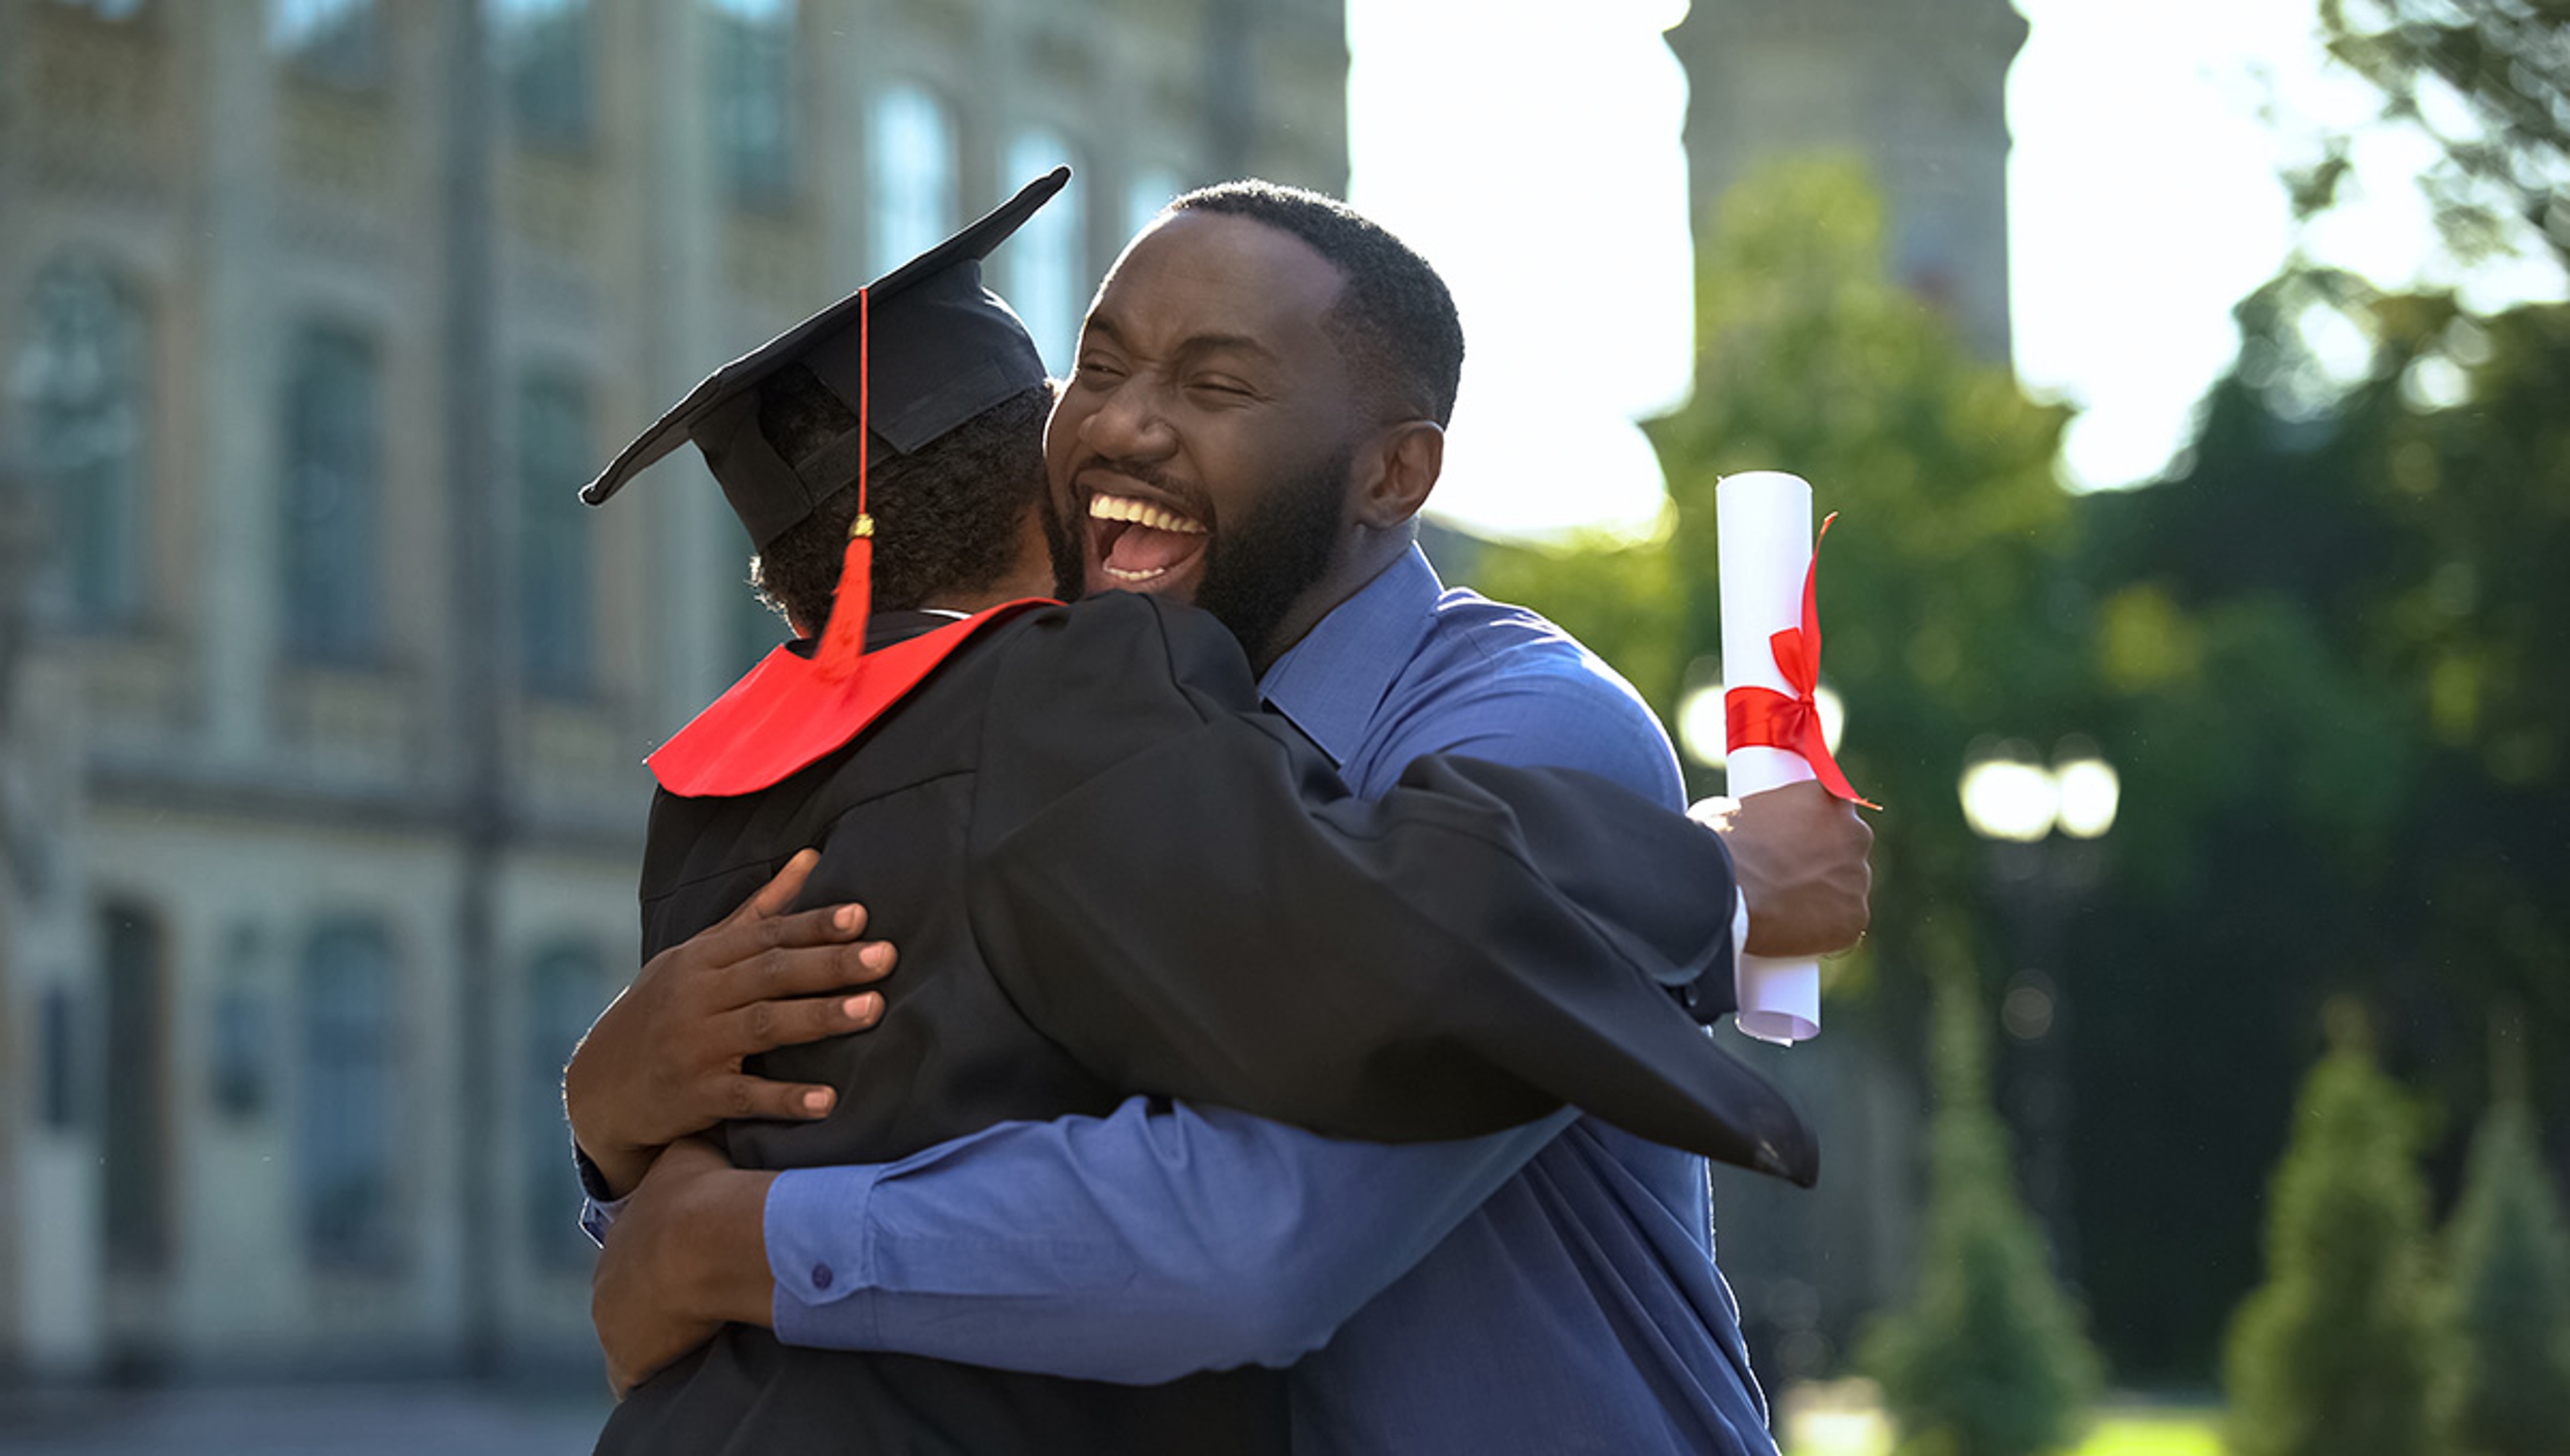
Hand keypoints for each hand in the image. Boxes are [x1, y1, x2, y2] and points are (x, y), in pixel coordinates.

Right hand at [566, 849, 894, 1197]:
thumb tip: (812, 858)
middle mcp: (697, 996)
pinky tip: (828, 1100)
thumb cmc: (668, 1009)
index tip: (861, 916)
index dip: (813, 924)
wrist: (601, 1086)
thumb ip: (759, 912)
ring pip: (763, 1026)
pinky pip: (746, 1097)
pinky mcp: (695, 1096)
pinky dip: (786, 1099)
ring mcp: (694, 1045)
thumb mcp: (701, 956)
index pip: (765, 935)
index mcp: (703, 958)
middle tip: (886, 957)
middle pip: (771, 974)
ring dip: (820, 1017)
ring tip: (873, 1010)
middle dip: (830, 964)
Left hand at [593, 1136, 776, 1398]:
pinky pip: (632, 1377)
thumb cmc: (706, 1192)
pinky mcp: (627, 1355)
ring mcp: (612, 1317)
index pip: (638, 1254)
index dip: (663, 1261)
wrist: (706, 1232)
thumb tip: (701, 1127)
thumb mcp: (688, 1156)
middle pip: (629, 1296)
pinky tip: (678, 1376)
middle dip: (656, 1301)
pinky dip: (650, 1378)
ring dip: (658, 1340)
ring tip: (695, 1341)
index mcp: (624, 1231)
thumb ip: (684, 1153)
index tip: (688, 1268)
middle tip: (696, 1307)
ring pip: (631, 1336)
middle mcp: (608, 1274)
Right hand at [1695, 781, 1872, 957]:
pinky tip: (1792, 929)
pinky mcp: (1853, 920)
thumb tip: (1752, 829)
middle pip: (1845, 850)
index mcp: (1831, 799)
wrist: (1718, 887)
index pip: (1832, 812)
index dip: (1812, 829)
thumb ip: (1764, 816)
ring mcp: (1857, 880)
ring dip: (1823, 897)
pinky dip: (1823, 931)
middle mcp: (1855, 835)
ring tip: (1781, 908)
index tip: (1792, 843)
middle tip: (1785, 877)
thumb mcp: (1738, 807)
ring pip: (1845, 890)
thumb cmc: (1719, 843)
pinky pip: (1842, 926)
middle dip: (1822, 863)